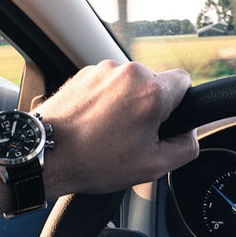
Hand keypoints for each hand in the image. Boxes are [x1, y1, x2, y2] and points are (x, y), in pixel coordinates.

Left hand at [36, 60, 198, 198]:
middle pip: (156, 84)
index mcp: (152, 92)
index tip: (164, 121)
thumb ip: (186, 147)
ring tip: (108, 130)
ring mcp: (104, 70)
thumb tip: (190, 134)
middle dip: (150, 106)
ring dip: (127, 102)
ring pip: (131, 84)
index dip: (179, 103)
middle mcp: (130, 73)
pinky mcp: (85, 73)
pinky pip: (108, 83)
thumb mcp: (153, 166)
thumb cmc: (95, 161)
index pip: (184, 81)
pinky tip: (94, 122)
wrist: (45, 155)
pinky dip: (106, 100)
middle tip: (133, 134)